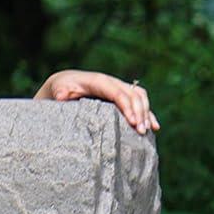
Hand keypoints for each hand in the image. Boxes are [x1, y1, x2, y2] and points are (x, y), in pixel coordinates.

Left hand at [34, 69, 159, 135]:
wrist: (65, 82)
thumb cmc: (61, 88)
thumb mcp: (58, 90)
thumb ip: (60, 93)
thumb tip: (61, 96)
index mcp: (99, 81)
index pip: (117, 93)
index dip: (127, 106)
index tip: (133, 122)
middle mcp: (112, 82)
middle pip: (132, 94)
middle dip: (139, 112)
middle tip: (141, 131)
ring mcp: (118, 87)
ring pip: (139, 96)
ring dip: (146, 112)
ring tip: (147, 131)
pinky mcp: (121, 95)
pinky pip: (139, 100)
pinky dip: (148, 112)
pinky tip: (154, 126)